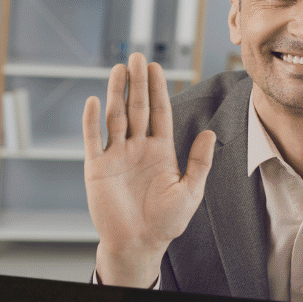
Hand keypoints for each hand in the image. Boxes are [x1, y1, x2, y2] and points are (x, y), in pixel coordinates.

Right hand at [83, 53, 215, 286]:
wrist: (138, 244)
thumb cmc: (165, 223)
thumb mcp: (189, 192)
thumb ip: (199, 163)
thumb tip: (210, 134)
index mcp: (159, 151)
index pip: (159, 113)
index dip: (157, 90)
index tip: (155, 67)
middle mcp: (137, 148)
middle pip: (136, 108)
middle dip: (137, 83)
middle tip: (136, 57)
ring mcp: (116, 156)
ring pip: (115, 117)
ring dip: (116, 94)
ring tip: (118, 70)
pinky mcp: (97, 168)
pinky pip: (93, 140)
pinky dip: (91, 121)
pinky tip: (93, 101)